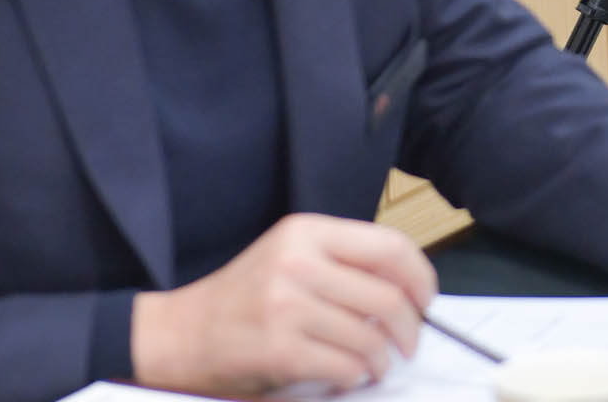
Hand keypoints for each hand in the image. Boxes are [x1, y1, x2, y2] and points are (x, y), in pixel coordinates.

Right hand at [131, 212, 437, 396]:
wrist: (181, 333)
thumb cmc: (244, 297)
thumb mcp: (291, 255)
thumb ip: (343, 261)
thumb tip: (410, 286)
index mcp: (307, 232)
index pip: (390, 246)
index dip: (421, 276)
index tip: (427, 300)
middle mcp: (298, 263)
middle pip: (387, 296)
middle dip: (411, 327)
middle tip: (410, 342)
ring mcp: (286, 307)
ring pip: (370, 337)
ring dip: (383, 358)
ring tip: (376, 363)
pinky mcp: (279, 350)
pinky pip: (345, 366)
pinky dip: (356, 376)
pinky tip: (349, 375)